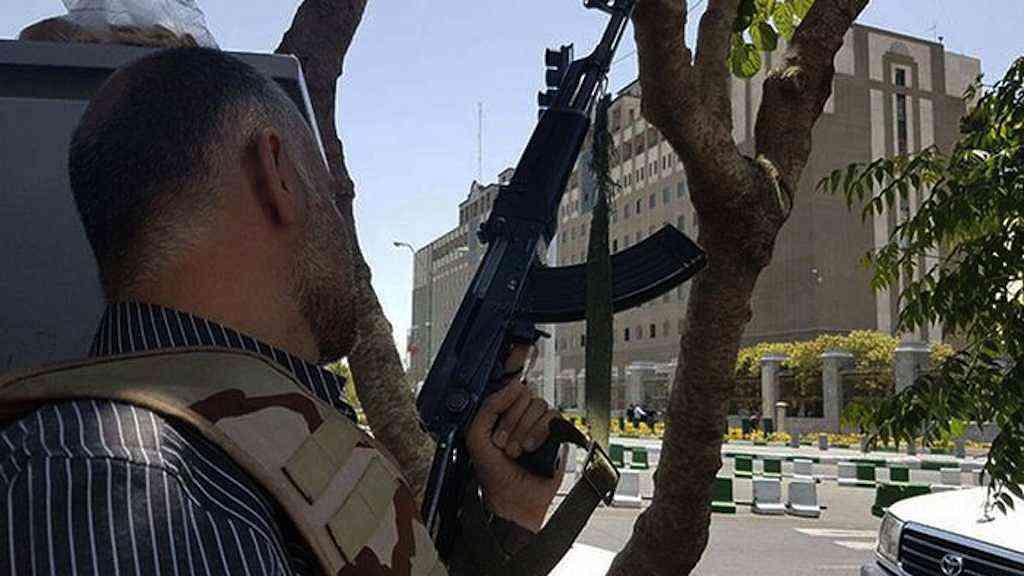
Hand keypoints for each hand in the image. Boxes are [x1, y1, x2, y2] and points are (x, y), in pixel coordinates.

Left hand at [465, 347, 564, 532]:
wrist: (513, 500)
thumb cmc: (494, 472)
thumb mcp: (477, 437)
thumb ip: (488, 407)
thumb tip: (513, 385)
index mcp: (504, 412)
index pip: (510, 389)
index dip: (504, 405)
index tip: (496, 429)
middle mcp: (524, 415)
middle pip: (525, 395)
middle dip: (512, 422)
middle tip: (505, 445)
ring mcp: (542, 424)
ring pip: (540, 405)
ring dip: (525, 430)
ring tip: (518, 452)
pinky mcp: (558, 434)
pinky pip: (555, 418)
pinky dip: (540, 433)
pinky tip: (532, 450)